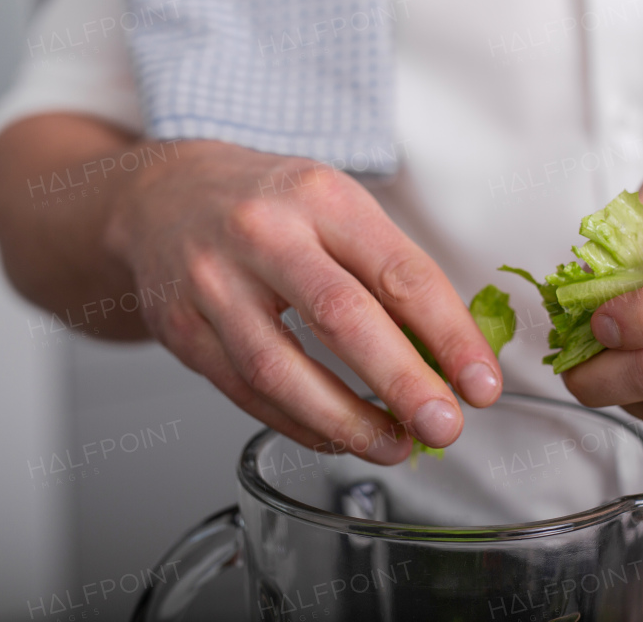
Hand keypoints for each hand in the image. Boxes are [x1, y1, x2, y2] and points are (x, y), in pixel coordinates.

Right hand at [102, 140, 502, 462]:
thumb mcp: (336, 207)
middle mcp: (263, 233)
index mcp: (321, 196)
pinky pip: (245, 393)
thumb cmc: (268, 206)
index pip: (400, 272)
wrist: (161, 197)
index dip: (450, 335)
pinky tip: (336, 437)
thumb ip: (390, 271)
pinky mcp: (180, 328)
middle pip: (342, 317)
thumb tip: (452, 355)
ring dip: (347, 422)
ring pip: (282, 369)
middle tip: (445, 426)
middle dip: (403, 383)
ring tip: (395, 446)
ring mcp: (212, 282)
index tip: (482, 383)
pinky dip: (298, 424)